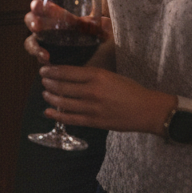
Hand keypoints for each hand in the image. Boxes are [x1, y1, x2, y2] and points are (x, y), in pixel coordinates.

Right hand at [23, 0, 111, 62]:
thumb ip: (102, 25)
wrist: (97, 56)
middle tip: (37, 26)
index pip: (44, 7)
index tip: (37, 6)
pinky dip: (41, 59)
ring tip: (44, 54)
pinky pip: (38, 58)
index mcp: (57, 15)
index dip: (38, 6)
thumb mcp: (99, 29)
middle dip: (32, 22)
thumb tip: (104, 22)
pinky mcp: (45, 58)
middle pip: (31, 21)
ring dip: (34, 46)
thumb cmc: (95, 37)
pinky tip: (48, 61)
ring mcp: (44, 43)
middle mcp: (47, 28)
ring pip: (31, 42)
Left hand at [38, 62, 168, 134]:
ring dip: (51, 98)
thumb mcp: (110, 75)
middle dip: (48, 83)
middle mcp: (92, 91)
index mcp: (97, 75)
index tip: (44, 70)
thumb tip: (70, 75)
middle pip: (62, 86)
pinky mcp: (95, 122)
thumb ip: (91, 75)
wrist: (148, 110)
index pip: (67, 71)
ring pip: (63, 102)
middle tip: (43, 81)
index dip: (52, 71)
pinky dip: (57, 115)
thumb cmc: (131, 90)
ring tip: (44, 94)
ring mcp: (92, 108)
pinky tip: (48, 111)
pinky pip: (71, 119)